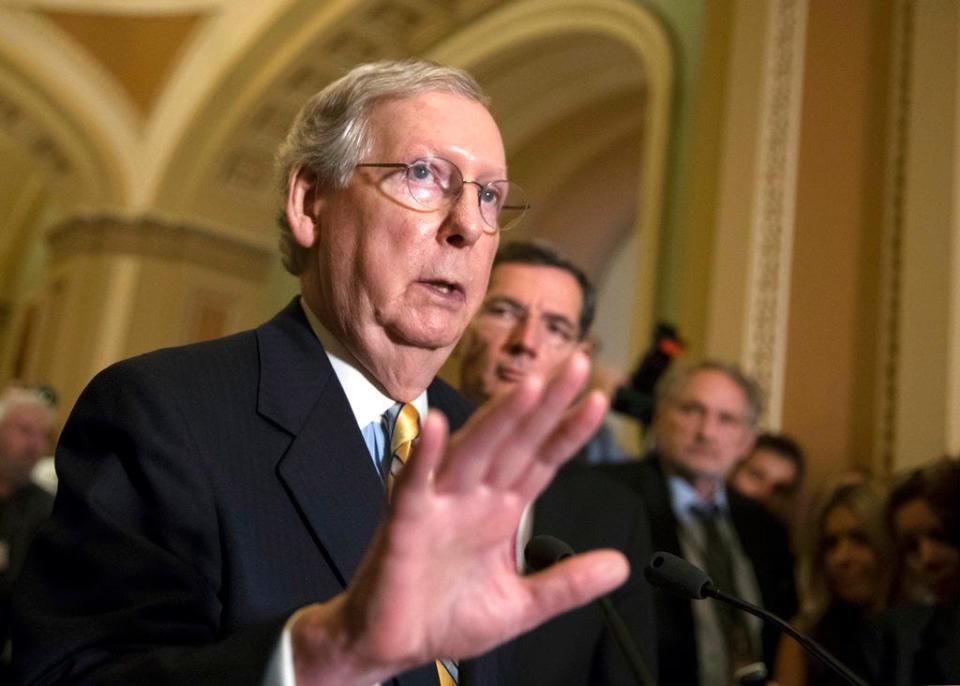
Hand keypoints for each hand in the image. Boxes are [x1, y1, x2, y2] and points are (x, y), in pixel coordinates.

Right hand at [290, 351, 628, 684]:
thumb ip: (567, 583)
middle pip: (515, 442)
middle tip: (577, 365)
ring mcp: (439, 505)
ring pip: (473, 450)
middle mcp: (472, 498)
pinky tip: (435, 425)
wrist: (390, 646)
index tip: (599, 400)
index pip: (542, 460)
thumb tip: (619, 566)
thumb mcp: (520, 605)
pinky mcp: (404, 523)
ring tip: (529, 387)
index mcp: (499, 511)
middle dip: (546, 405)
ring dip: (499, 418)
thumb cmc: (444, 617)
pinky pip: (413, 483)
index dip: (569, 431)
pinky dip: (424, 455)